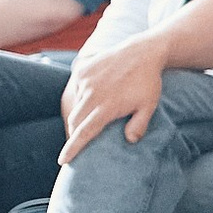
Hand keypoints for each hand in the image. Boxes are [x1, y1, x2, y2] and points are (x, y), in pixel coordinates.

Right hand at [59, 33, 167, 161]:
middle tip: (76, 145)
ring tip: (80, 128)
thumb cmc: (147, 82)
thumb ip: (139, 125)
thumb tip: (130, 141)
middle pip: (75, 121)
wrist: (141, 52)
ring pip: (72, 106)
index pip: (85, 131)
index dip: (73, 147)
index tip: (63, 160)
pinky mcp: (80, 70)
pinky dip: (76, 100)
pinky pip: (73, 91)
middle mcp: (92, 93)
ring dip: (75, 118)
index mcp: (107, 105)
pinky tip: (85, 105)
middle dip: (73, 135)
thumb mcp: (149, 106)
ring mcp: (84, 80)